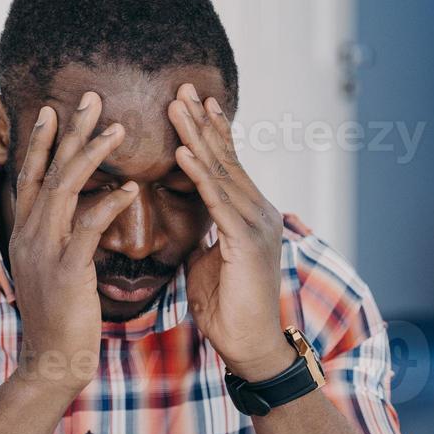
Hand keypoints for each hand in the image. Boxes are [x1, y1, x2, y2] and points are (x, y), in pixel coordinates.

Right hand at [9, 92, 139, 397]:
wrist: (52, 361)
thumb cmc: (60, 319)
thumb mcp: (51, 271)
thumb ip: (59, 240)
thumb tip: (74, 218)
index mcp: (24, 232)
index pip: (31, 175)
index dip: (43, 141)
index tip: (55, 109)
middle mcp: (29, 234)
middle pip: (49, 170)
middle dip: (69, 131)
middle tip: (89, 97)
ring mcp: (45, 250)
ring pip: (66, 188)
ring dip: (92, 155)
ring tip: (117, 129)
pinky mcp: (67, 270)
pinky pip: (88, 226)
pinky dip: (108, 203)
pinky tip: (128, 187)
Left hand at [168, 83, 292, 381]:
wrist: (251, 347)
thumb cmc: (228, 309)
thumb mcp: (207, 261)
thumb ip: (200, 233)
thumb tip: (181, 216)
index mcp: (248, 215)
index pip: (225, 165)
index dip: (208, 132)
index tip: (191, 101)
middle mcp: (258, 211)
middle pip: (224, 158)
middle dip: (201, 121)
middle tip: (182, 86)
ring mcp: (255, 225)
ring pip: (220, 171)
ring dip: (196, 136)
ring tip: (176, 105)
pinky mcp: (246, 242)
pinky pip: (216, 201)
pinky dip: (198, 174)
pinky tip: (181, 151)